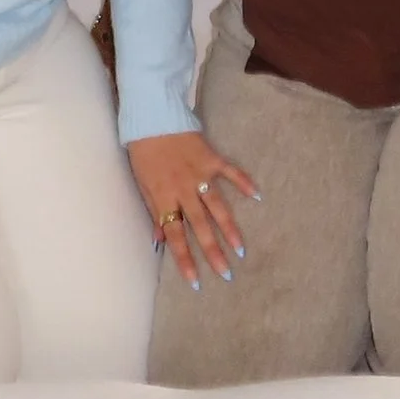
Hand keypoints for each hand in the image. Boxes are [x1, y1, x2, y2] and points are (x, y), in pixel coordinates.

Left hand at [128, 129, 258, 289]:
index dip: (185, 259)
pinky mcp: (211, 157)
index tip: (195, 282)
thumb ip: (153, 212)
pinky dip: (244, 182)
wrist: (152, 116)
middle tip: (227, 274)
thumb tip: (160, 240)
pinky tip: (257, 196)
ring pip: (217, 206)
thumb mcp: (142, 184)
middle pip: (201, 226)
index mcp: (164, 198)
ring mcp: (200, 173)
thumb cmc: (143, 152)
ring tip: (241, 249)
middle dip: (213, 252)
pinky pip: (230, 172)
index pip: (176, 235)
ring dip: (230, 228)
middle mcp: (184, 189)